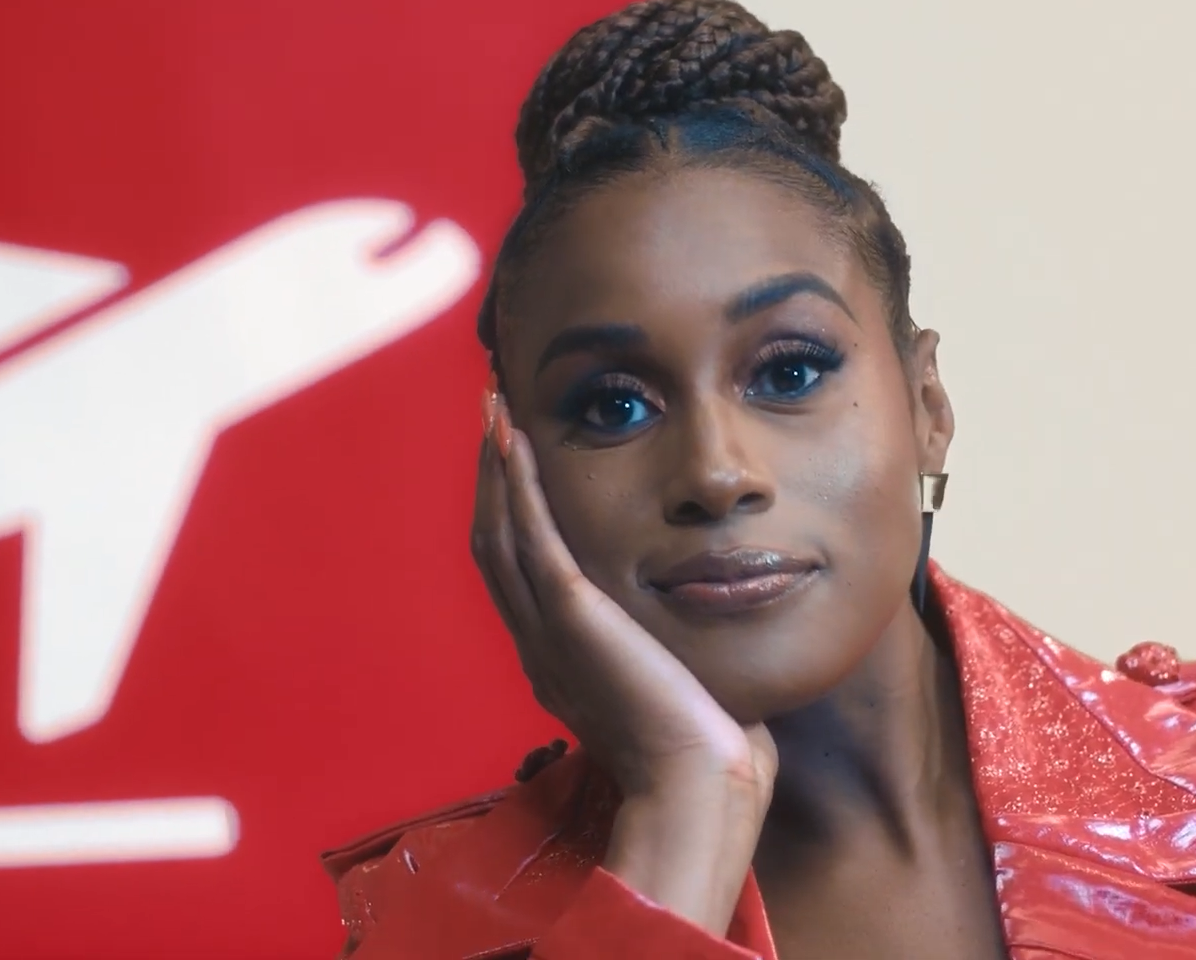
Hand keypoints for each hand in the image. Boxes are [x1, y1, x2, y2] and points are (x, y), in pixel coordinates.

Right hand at [471, 391, 775, 933]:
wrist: (699, 785)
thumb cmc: (705, 749)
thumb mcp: (673, 689)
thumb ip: (667, 656)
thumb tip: (694, 638)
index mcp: (558, 665)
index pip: (517, 575)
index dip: (507, 515)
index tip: (513, 464)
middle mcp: (539, 647)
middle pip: (493, 546)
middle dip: (490, 477)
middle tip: (490, 416)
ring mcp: (548, 634)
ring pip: (500, 536)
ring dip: (495, 469)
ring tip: (494, 410)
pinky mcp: (573, 619)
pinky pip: (531, 540)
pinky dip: (518, 487)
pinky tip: (515, 442)